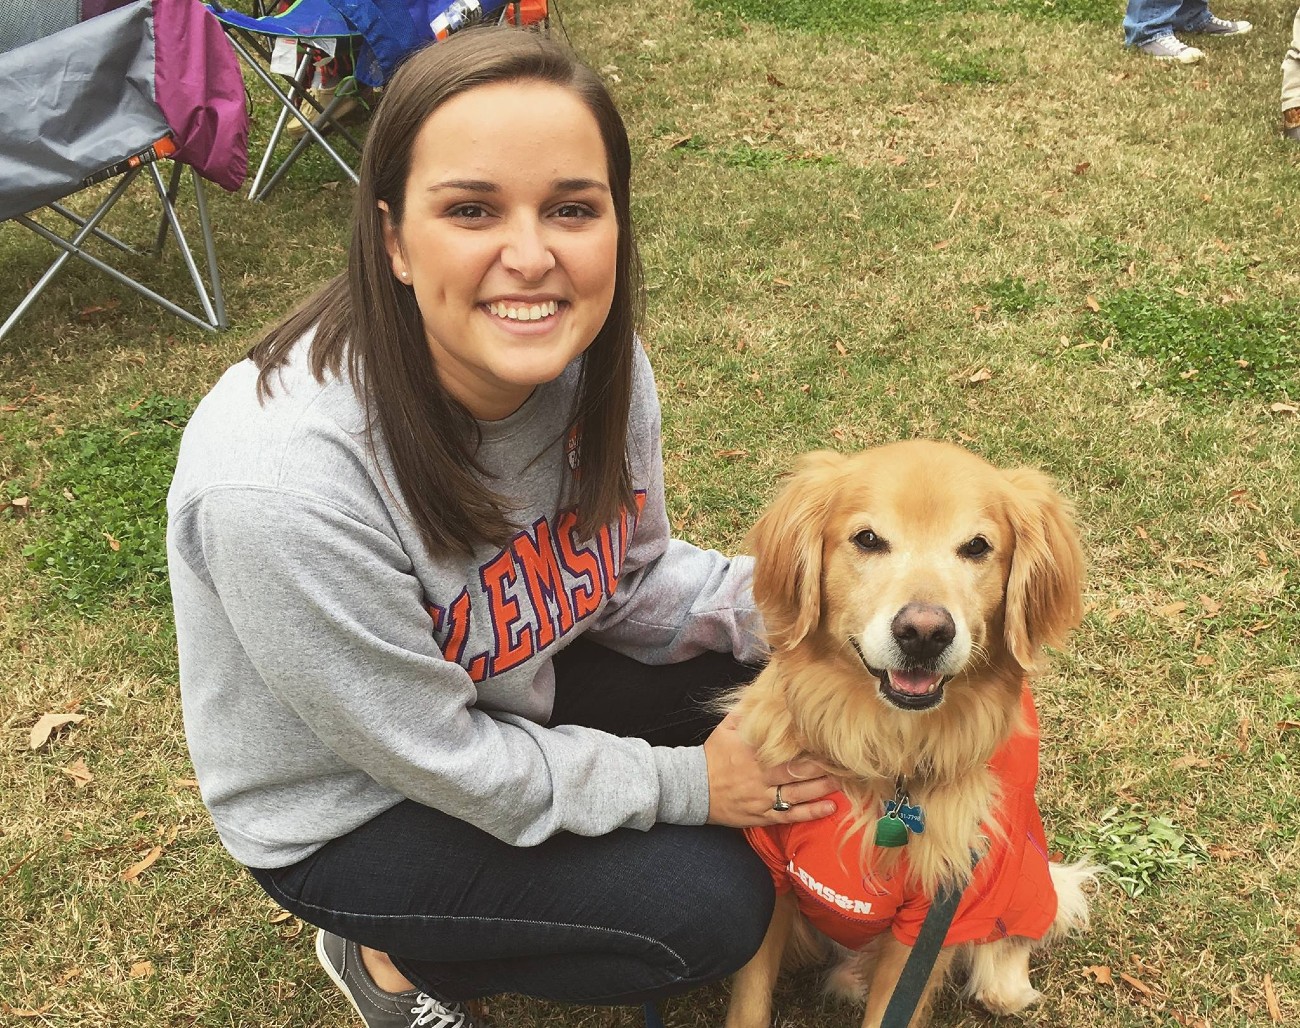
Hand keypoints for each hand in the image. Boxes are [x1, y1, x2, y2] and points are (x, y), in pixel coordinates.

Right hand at [701, 711, 837, 826]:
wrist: (692, 788)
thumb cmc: (712, 755)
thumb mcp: (726, 728)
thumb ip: (746, 711)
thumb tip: (764, 691)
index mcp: (753, 752)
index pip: (787, 749)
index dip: (810, 747)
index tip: (830, 740)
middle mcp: (760, 776)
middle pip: (797, 772)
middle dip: (823, 767)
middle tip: (847, 762)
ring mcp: (762, 797)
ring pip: (798, 794)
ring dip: (822, 788)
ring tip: (845, 782)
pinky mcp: (761, 815)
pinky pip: (789, 815)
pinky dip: (810, 813)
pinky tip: (830, 808)